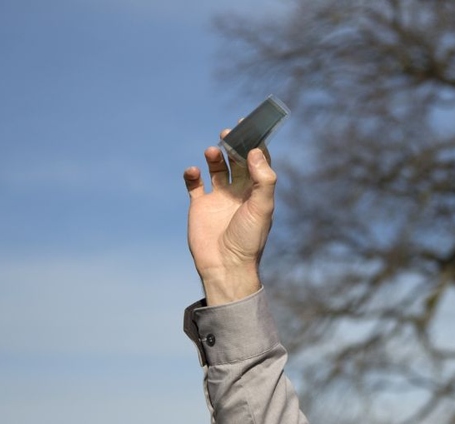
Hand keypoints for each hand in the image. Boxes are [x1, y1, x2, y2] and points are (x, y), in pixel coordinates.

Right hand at [183, 133, 275, 304]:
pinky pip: (194, 184)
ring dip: (214, 156)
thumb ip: (262, 179)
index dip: (255, 143)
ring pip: (216, 168)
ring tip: (212, 151)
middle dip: (233, 145)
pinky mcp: (200, 206)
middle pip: (236, 160)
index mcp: (256, 192)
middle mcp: (238, 193)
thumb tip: (255, 150)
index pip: (257, 161)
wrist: (226, 266)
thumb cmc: (249, 239)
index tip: (249, 126)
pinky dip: (192, 174)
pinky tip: (194, 171)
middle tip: (227, 133)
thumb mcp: (262, 208)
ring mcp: (218, 198)